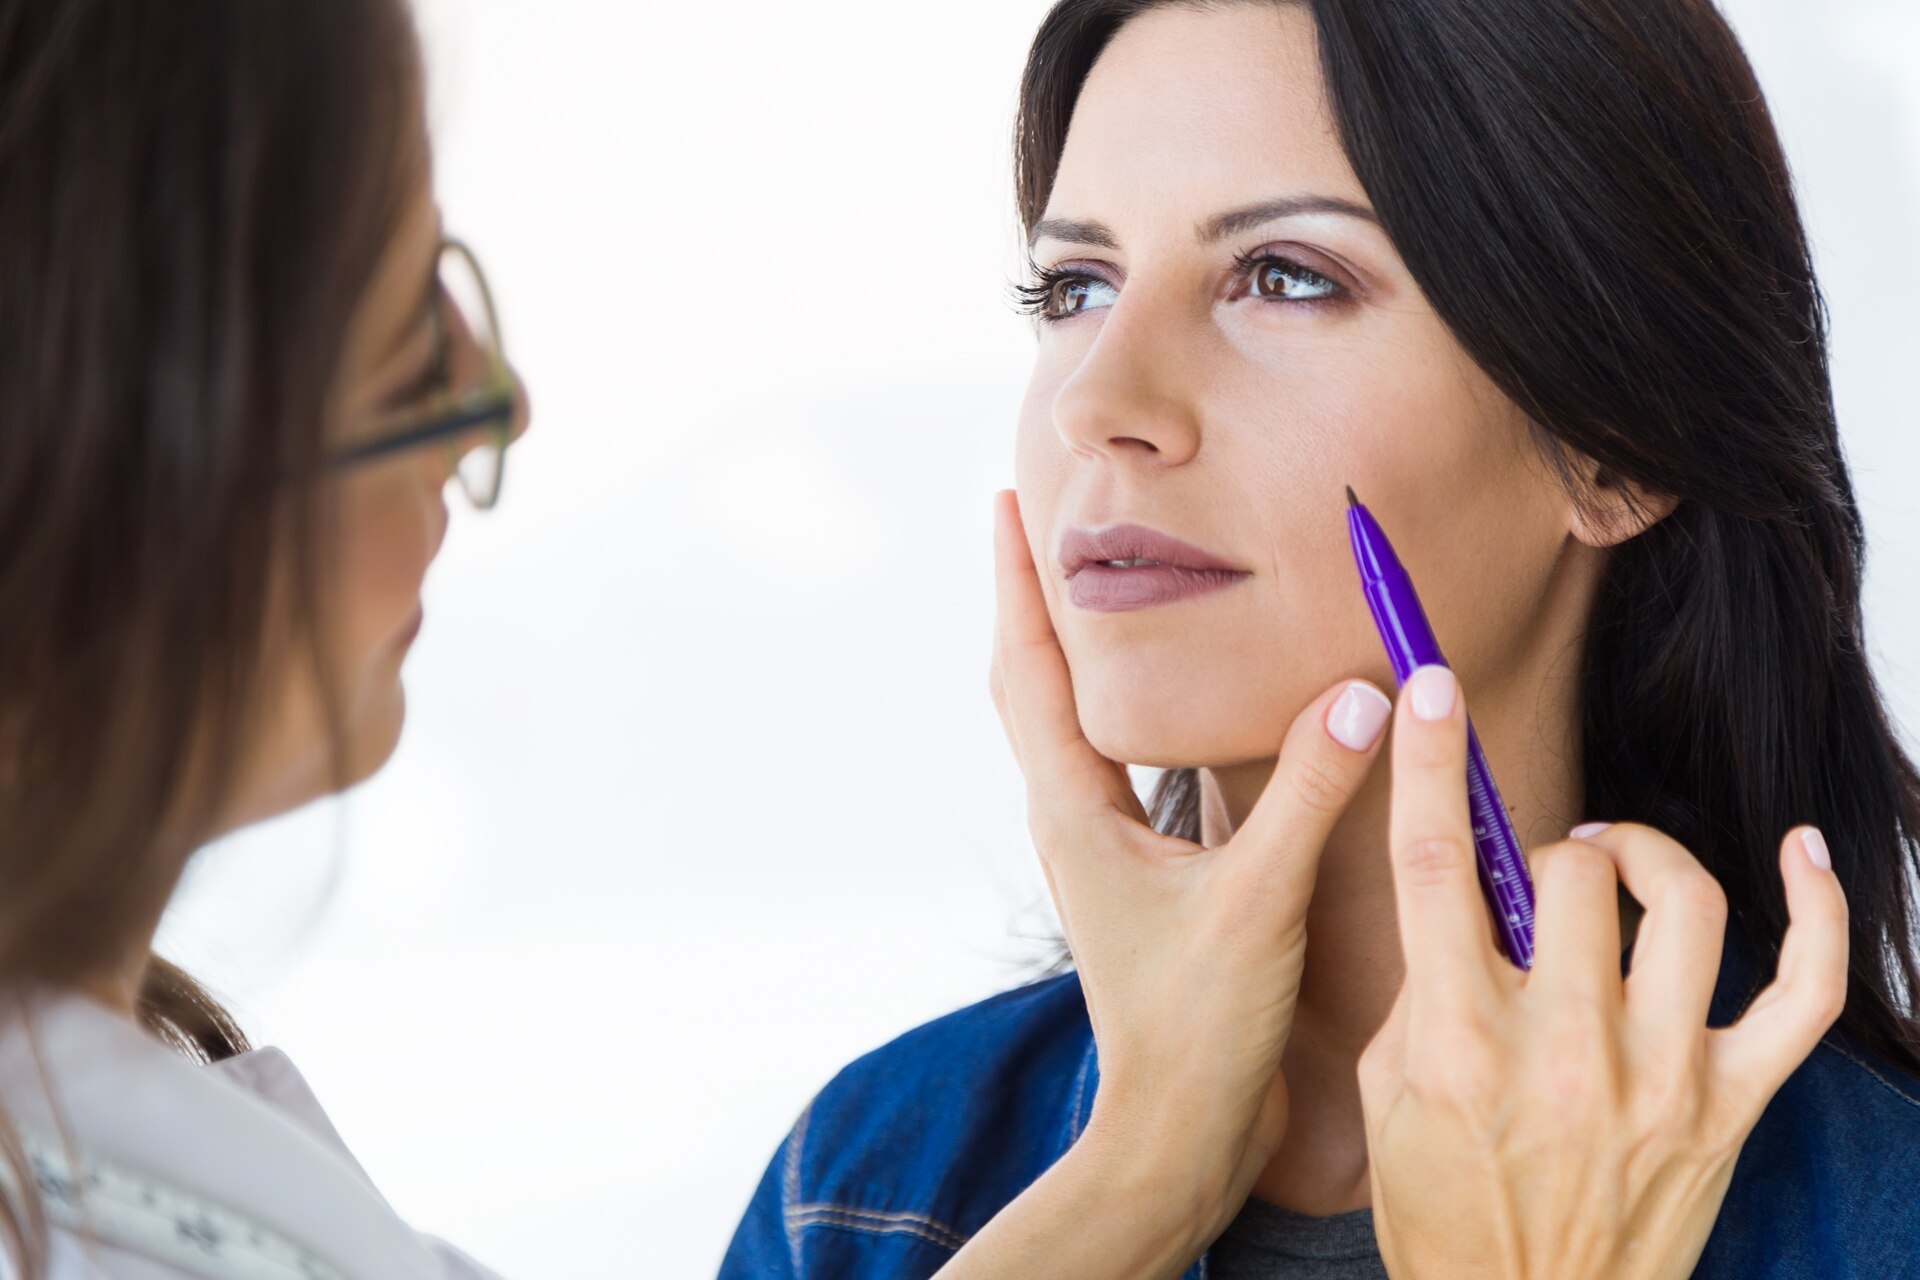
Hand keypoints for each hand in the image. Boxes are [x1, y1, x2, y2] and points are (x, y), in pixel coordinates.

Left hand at [985, 489, 1390, 1247]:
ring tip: (1078, 594)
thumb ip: (1311, 794)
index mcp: (1076, 812)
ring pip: (1058, 726)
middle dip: (1028, 602)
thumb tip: (1361, 693)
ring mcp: (1094, 850)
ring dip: (1060, 653)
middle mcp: (1071, 821)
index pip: (1033, 670)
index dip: (1020, 584)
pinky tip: (1144, 711)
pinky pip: (1102, 767)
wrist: (1177, 1128)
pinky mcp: (1131, 877)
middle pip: (1028, 685)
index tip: (1008, 505)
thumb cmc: (1200, 1024)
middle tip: (1032, 527)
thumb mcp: (1260, 900)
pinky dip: (1108, 712)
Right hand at [1359, 664, 1848, 1279]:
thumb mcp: (1388, 1093)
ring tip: (1617, 865)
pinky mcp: (1731, 1105)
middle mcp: (1564, 1051)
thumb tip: (1467, 890)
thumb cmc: (1446, 1210)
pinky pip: (1808, 989)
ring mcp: (1661, 1078)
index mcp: (1458, 1042)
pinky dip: (1816, 909)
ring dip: (1644, 855)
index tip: (1427, 689)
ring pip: (1684, 903)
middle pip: (1574, 873)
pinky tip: (1798, 852)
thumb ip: (1422, 982)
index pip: (1437, 866)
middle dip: (1554, 851)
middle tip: (1542, 875)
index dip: (1429, 761)